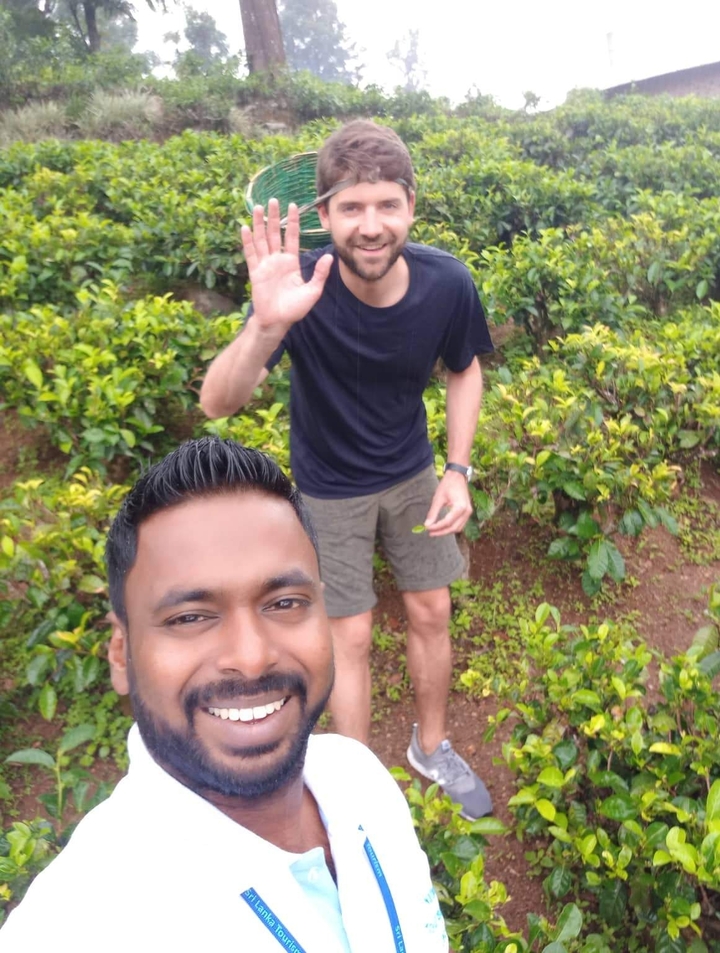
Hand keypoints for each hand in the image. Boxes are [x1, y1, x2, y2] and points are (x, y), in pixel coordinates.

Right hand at [240, 198, 332, 332]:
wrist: (278, 321)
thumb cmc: (295, 308)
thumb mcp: (313, 290)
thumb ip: (320, 273)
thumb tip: (330, 256)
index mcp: (291, 262)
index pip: (292, 237)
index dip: (292, 222)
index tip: (293, 206)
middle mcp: (277, 260)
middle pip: (274, 234)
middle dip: (274, 217)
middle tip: (273, 200)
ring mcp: (265, 265)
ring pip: (261, 240)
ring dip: (260, 224)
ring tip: (259, 208)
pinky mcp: (255, 272)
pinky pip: (251, 254)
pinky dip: (247, 241)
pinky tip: (245, 228)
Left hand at [424, 471, 472, 536]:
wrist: (457, 476)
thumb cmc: (448, 484)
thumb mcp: (438, 498)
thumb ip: (433, 513)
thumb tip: (427, 525)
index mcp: (460, 507)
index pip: (447, 522)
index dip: (437, 527)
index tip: (427, 528)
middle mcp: (467, 512)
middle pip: (454, 528)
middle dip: (442, 532)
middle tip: (430, 532)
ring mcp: (468, 512)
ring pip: (458, 528)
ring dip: (446, 531)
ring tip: (435, 531)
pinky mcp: (467, 512)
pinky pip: (460, 524)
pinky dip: (451, 527)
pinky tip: (442, 527)